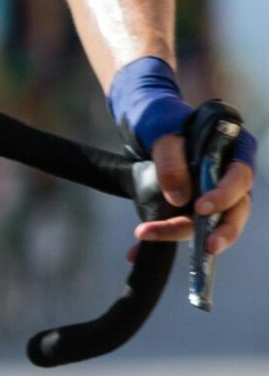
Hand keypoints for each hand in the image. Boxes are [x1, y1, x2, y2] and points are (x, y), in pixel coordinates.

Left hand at [114, 58, 257, 253]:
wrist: (151, 125)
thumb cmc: (166, 124)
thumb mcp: (165, 135)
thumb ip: (172, 162)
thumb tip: (178, 200)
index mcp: (234, 154)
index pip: (239, 179)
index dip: (224, 196)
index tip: (201, 208)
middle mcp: (230, 180)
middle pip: (234, 211)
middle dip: (220, 232)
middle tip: (206, 246)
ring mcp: (214, 196)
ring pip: (210, 224)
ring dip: (184, 236)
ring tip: (150, 240)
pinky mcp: (194, 207)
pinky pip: (185, 226)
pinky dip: (162, 237)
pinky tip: (136, 251)